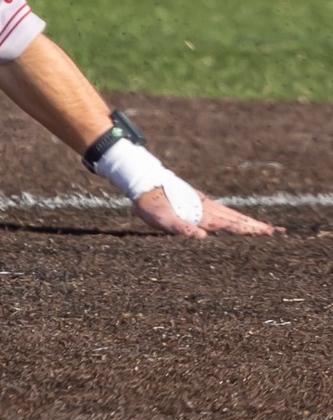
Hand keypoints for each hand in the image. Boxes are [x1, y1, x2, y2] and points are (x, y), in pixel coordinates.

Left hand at [132, 186, 281, 239]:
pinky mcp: (197, 202)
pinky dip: (233, 218)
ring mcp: (203, 204)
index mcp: (202, 214)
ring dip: (247, 222)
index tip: (270, 233)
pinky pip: (221, 212)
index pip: (232, 224)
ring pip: (231, 215)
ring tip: (263, 228)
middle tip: (278, 231)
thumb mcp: (161, 219)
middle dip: (257, 226)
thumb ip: (182, 228)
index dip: (250, 230)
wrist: (141, 181)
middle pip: (237, 219)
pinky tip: (234, 222)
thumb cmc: (149, 203)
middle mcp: (206, 208)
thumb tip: (203, 237)